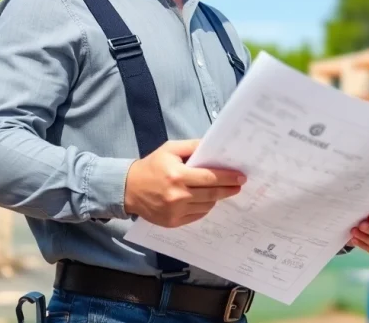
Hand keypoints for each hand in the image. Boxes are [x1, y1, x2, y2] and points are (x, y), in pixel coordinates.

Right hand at [125, 139, 245, 227]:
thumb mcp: (170, 149)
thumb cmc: (152, 166)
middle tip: (239, 185)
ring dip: (216, 198)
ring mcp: (175, 212)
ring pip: (206, 206)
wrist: (128, 189)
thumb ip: (192, 147)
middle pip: (212, 194)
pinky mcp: (173, 222)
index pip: (210, 178)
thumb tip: (214, 147)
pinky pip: (197, 215)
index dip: (228, 178)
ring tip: (221, 190)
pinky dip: (204, 208)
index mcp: (178, 175)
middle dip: (228, 189)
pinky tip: (206, 200)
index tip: (241, 177)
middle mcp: (178, 196)